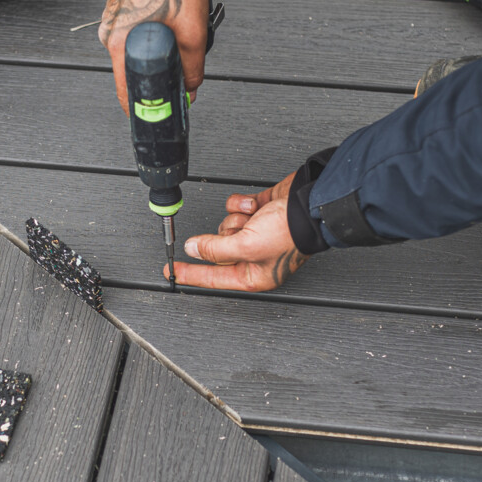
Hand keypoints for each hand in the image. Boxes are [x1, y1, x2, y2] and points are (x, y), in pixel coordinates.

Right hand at [99, 0, 210, 112]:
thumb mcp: (192, 34)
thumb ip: (191, 70)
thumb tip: (190, 92)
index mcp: (117, 43)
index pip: (123, 90)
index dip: (140, 106)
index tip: (153, 115)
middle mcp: (109, 32)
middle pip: (130, 71)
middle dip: (153, 77)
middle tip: (176, 74)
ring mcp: (113, 18)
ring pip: (133, 51)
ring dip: (153, 55)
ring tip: (175, 37)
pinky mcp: (121, 8)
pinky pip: (133, 33)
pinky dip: (149, 37)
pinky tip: (168, 24)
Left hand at [171, 172, 309, 291]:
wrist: (309, 203)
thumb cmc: (290, 232)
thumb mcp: (246, 247)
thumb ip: (215, 250)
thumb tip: (193, 249)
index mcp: (254, 275)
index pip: (213, 278)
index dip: (191, 273)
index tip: (171, 272)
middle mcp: (253, 256)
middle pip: (218, 246)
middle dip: (227, 234)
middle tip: (243, 231)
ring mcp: (255, 233)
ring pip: (225, 224)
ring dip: (237, 218)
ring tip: (256, 219)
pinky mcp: (256, 213)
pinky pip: (234, 208)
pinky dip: (242, 204)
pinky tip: (257, 206)